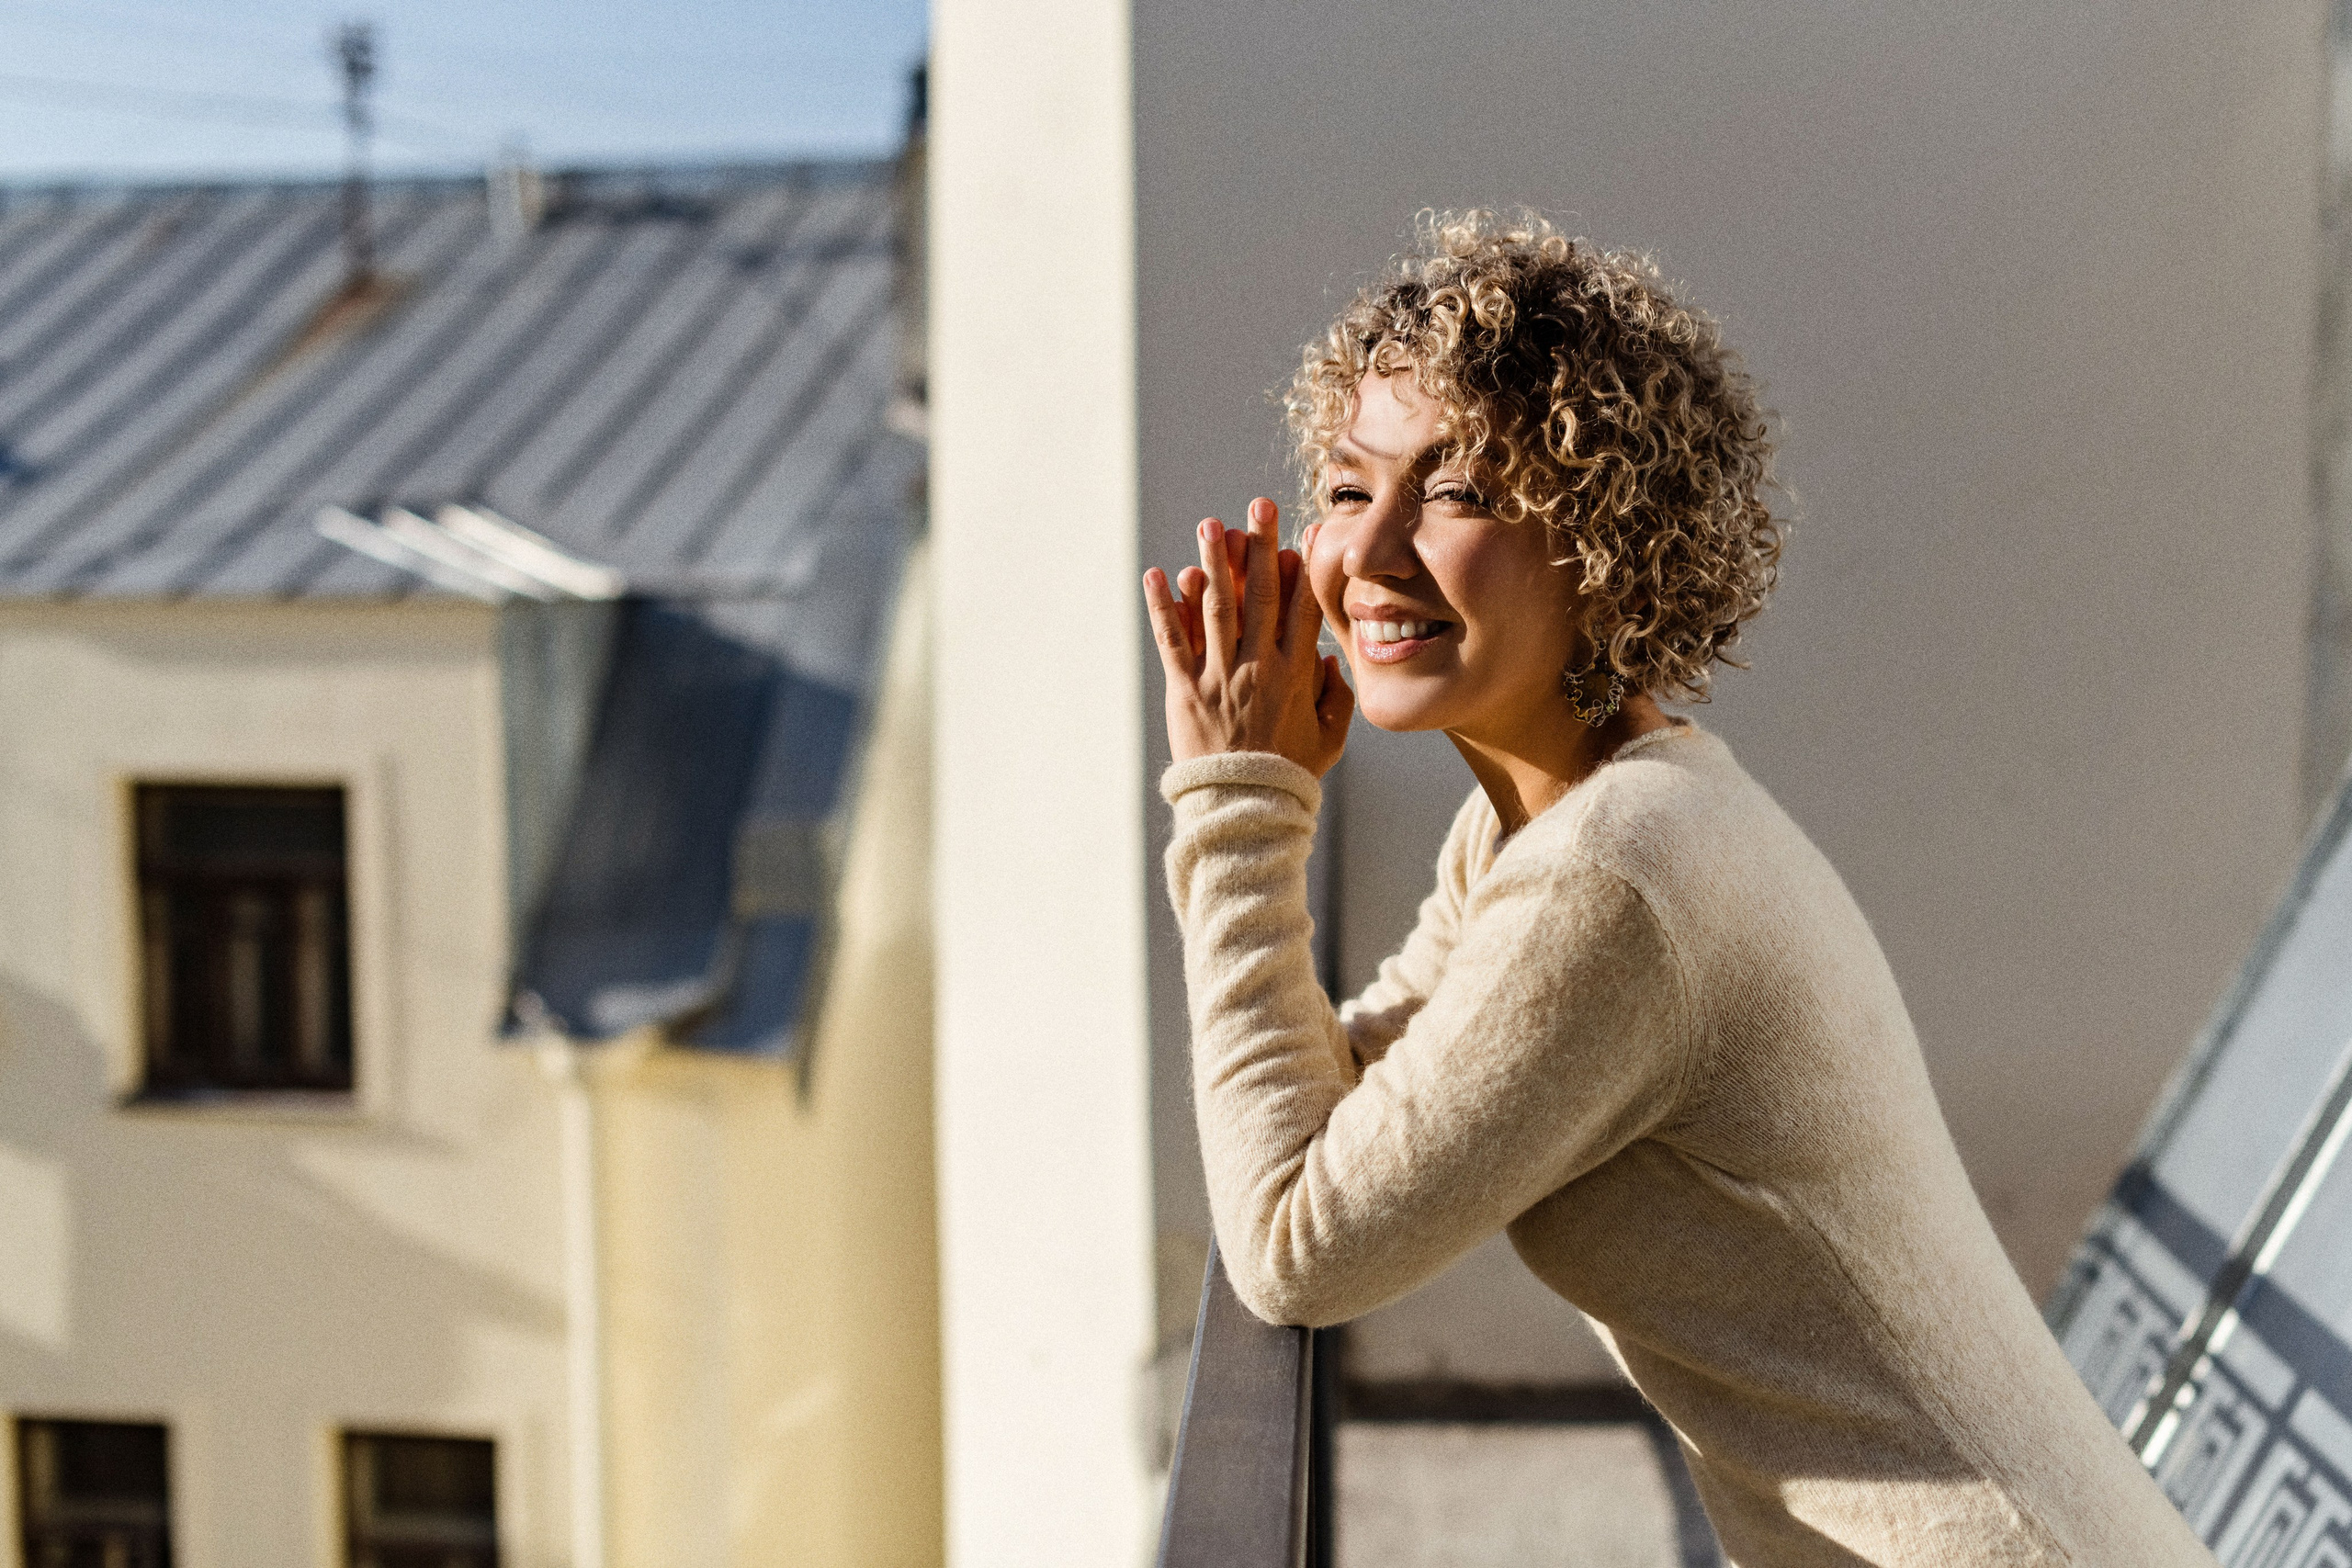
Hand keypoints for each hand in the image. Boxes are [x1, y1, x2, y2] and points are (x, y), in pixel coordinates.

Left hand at [1143, 497, 1353, 776]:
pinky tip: (1157, 575)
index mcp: (1296, 675)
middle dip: (1261, 548)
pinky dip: (1163, 608)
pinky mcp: (1185, 692)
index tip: (1306, 532)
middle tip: (1259, 507)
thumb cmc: (1289, 776)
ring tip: (1211, 525)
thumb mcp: (1330, 739)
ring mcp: (1219, 677)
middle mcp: (1258, 668)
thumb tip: (1329, 660)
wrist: (1243, 810)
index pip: (1302, 609)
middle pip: (1261, 596)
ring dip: (1213, 564)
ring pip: (1216, 610)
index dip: (1304, 568)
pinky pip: (1173, 642)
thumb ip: (1335, 697)